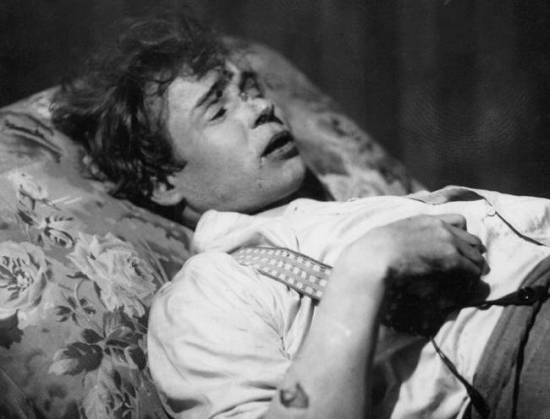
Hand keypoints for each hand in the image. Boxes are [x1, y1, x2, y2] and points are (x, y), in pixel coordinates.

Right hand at [333, 214, 486, 295]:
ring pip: (476, 256)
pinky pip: (472, 270)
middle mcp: (441, 227)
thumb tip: (406, 248)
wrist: (376, 256)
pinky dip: (470, 281)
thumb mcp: (392, 234)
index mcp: (427, 219)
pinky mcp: (451, 258)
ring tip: (465, 283)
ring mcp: (448, 242)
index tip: (458, 248)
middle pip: (472, 239)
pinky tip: (462, 289)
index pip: (459, 220)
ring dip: (472, 270)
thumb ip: (406, 235)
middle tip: (466, 270)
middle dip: (472, 254)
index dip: (462, 236)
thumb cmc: (375, 250)